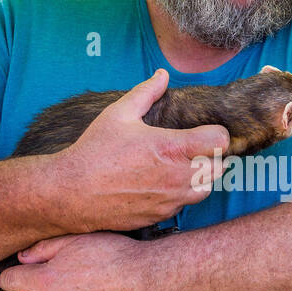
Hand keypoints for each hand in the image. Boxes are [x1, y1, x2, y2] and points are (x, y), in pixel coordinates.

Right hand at [54, 68, 228, 232]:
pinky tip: (163, 184)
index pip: (219, 141)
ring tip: (182, 167)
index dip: (216, 134)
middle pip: (220, 168)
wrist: (71, 192)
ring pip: (207, 189)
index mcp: (171, 148)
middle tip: (195, 150)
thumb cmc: (94, 151)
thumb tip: (162, 74)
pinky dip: (181, 194)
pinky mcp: (161, 216)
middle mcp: (177, 176)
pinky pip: (184, 205)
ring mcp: (170, 199)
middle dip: (212, 157)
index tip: (205, 132)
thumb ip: (145, 92)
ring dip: (201, 178)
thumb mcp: (118, 114)